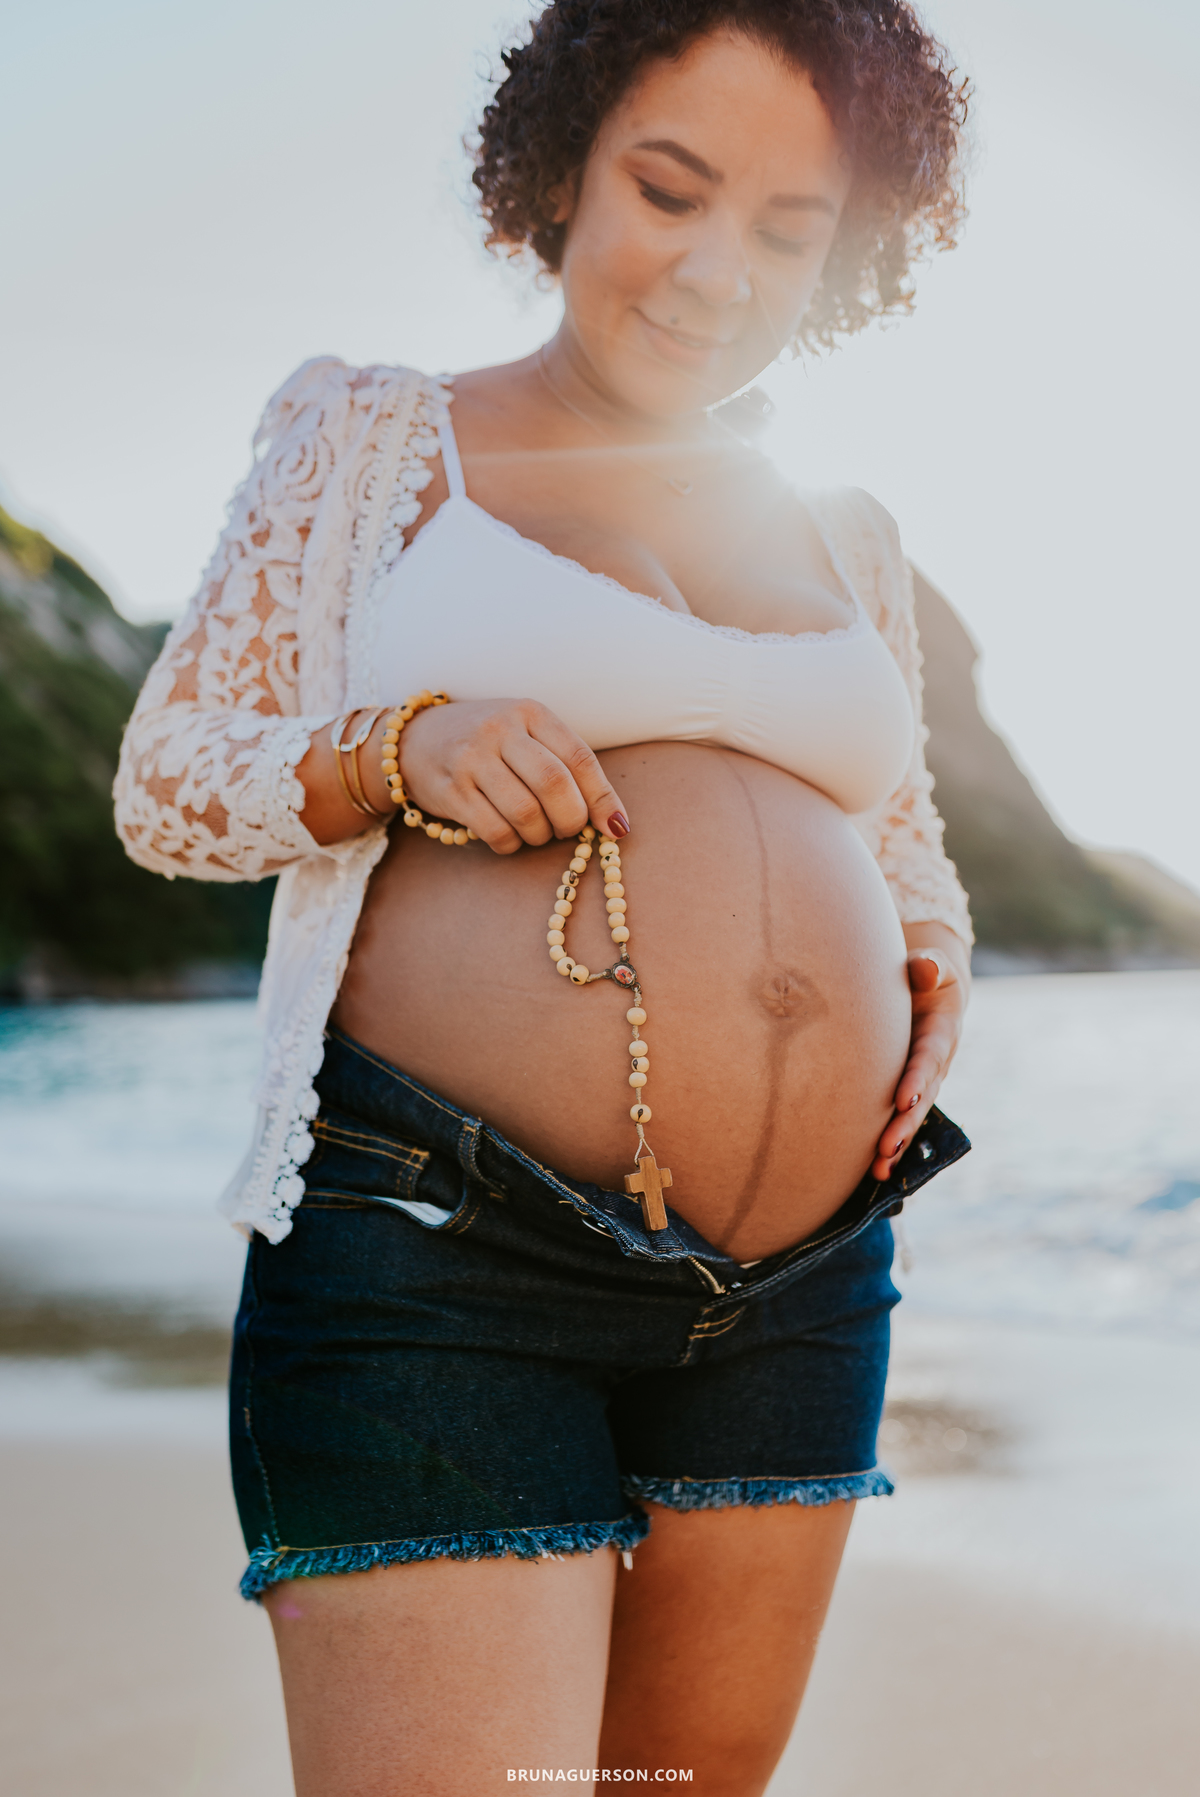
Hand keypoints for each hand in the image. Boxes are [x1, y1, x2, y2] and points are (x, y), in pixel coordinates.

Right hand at [390, 698, 629, 853]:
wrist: (414, 740)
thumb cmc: (488, 744)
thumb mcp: (526, 735)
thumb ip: (566, 766)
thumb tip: (614, 822)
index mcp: (530, 712)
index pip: (579, 757)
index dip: (603, 798)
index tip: (615, 827)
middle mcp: (500, 730)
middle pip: (554, 784)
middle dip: (571, 819)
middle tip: (568, 830)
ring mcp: (471, 759)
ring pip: (526, 812)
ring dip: (540, 834)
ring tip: (537, 831)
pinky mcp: (450, 790)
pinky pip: (495, 831)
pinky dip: (511, 843)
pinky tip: (509, 836)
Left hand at [870, 942, 967, 1180]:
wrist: (929, 988)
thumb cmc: (925, 974)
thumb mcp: (933, 965)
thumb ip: (929, 967)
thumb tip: (925, 969)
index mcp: (941, 1033)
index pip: (928, 1058)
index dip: (917, 1078)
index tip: (903, 1099)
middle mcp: (934, 1064)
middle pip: (921, 1099)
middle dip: (905, 1124)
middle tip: (887, 1146)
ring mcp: (922, 1082)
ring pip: (911, 1117)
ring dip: (897, 1143)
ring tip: (879, 1169)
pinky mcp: (907, 1092)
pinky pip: (900, 1120)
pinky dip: (889, 1145)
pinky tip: (873, 1171)